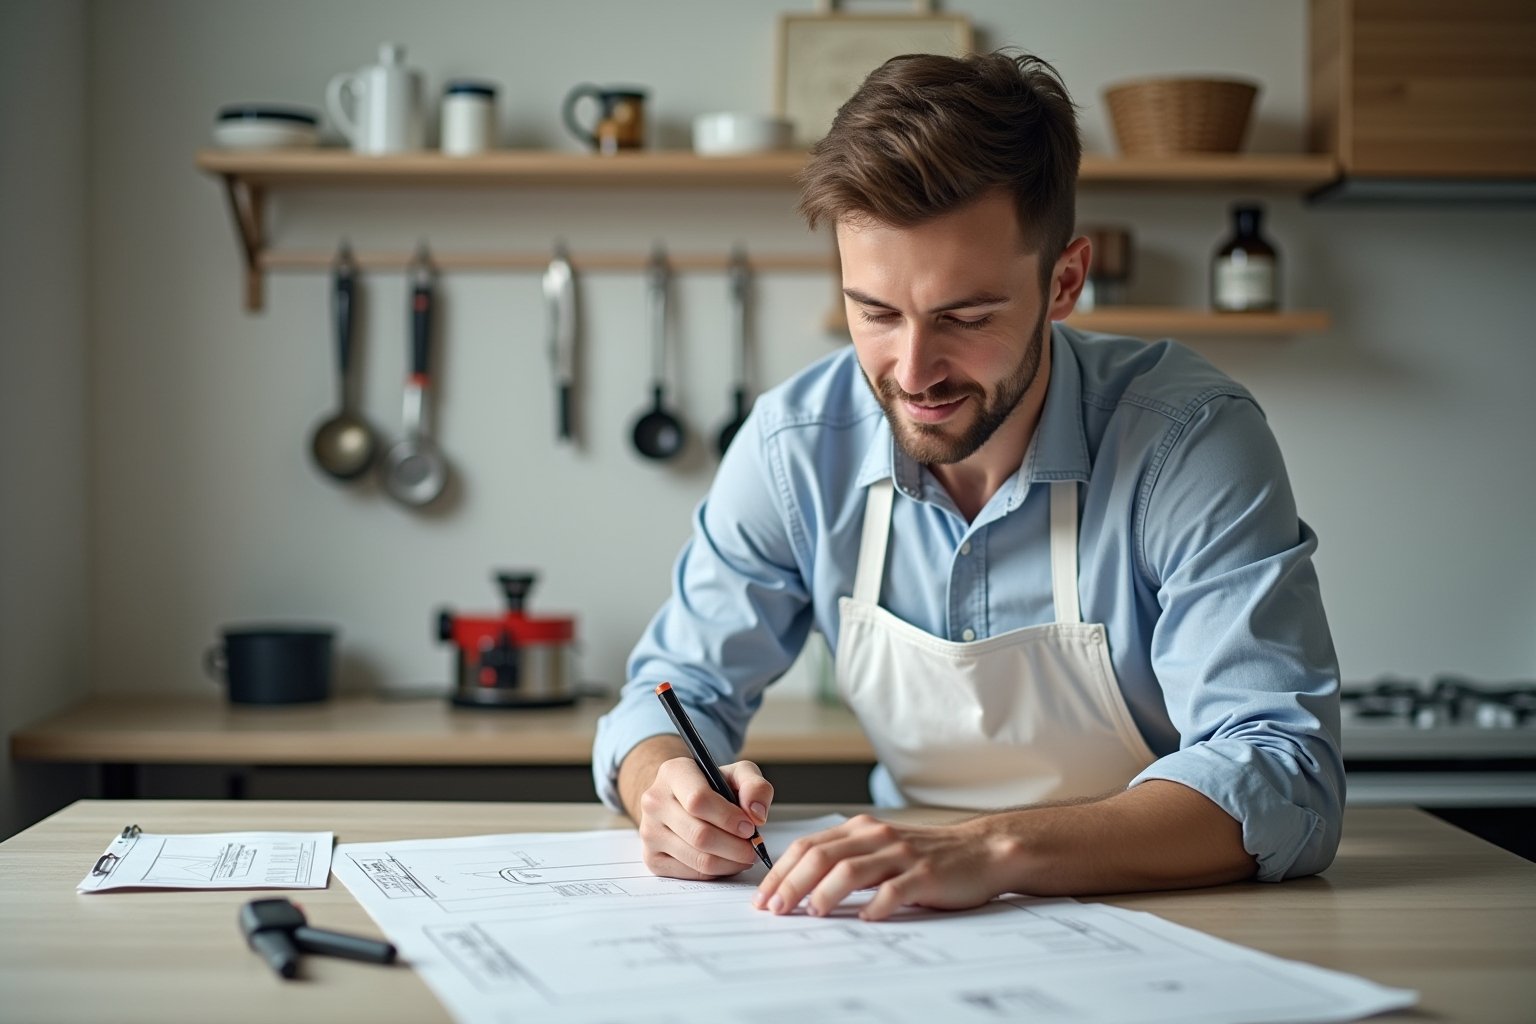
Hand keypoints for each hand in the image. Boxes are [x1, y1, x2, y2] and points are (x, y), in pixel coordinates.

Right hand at [636, 756, 773, 879]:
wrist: (681, 800)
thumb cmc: (713, 786)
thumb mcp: (738, 774)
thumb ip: (755, 787)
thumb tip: (756, 814)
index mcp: (673, 772)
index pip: (698, 800)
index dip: (728, 818)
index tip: (749, 827)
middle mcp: (654, 802)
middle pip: (699, 835)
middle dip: (735, 847)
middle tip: (753, 848)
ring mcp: (649, 832)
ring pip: (697, 859)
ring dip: (730, 863)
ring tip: (745, 856)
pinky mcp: (652, 858)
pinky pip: (691, 874)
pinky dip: (716, 872)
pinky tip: (727, 861)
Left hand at [753, 814, 1008, 920]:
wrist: (981, 851)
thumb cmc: (927, 855)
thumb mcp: (881, 848)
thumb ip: (847, 858)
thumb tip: (800, 886)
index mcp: (861, 829)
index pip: (808, 846)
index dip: (780, 871)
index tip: (763, 897)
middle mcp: (876, 837)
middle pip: (821, 856)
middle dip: (791, 883)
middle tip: (775, 909)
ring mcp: (900, 854)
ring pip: (851, 869)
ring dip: (824, 892)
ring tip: (810, 912)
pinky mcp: (924, 874)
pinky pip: (893, 891)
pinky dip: (874, 906)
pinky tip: (864, 918)